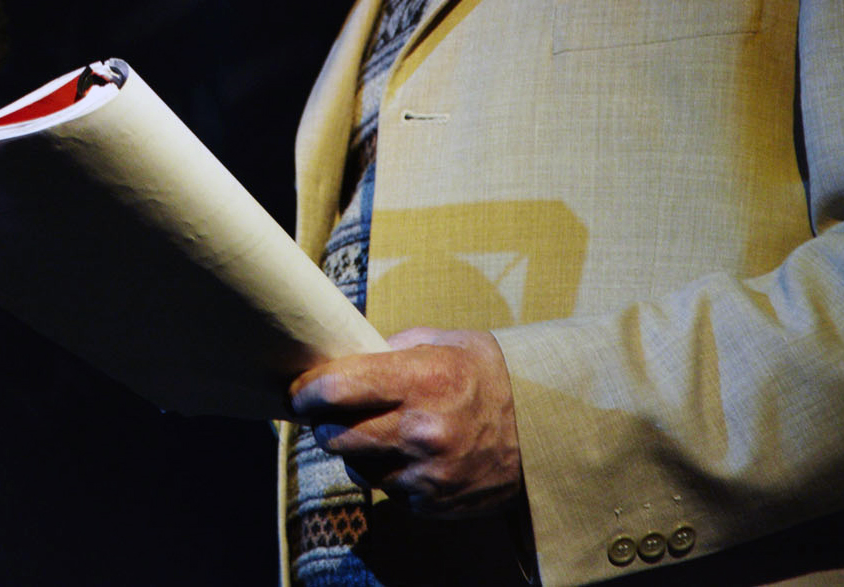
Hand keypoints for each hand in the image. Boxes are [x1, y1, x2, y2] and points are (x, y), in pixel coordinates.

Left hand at [289, 328, 522, 517]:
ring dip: (354, 451)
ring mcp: (427, 472)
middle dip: (322, 423)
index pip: (338, 388)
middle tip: (324, 413)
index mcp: (422, 380)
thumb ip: (394, 348)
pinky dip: (386, 473)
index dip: (308, 389)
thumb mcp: (446, 341)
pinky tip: (404, 455)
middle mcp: (421, 430)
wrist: (545, 428)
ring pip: (356, 468)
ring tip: (371, 432)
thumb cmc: (490, 375)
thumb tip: (347, 357)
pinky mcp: (433, 501)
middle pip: (335, 435)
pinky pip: (387, 490)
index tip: (299, 389)